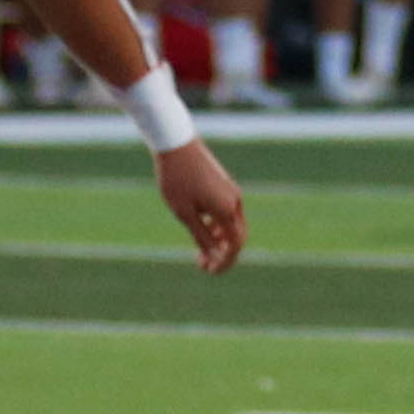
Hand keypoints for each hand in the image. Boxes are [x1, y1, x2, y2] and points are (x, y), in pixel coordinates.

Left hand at [152, 137, 245, 273]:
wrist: (175, 142)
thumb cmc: (176, 179)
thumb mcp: (184, 213)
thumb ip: (201, 236)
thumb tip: (213, 256)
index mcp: (226, 210)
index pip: (235, 246)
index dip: (225, 263)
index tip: (208, 271)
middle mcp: (234, 201)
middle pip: (238, 237)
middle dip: (223, 254)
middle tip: (203, 264)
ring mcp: (231, 191)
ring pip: (233, 224)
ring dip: (219, 240)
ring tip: (199, 249)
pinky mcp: (224, 184)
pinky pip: (227, 211)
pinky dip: (218, 225)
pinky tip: (201, 226)